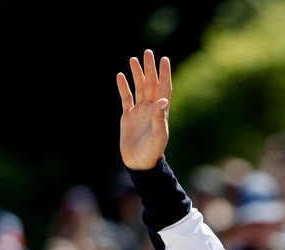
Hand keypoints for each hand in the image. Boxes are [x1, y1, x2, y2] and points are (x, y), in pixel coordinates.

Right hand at [117, 50, 172, 169]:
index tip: (164, 59)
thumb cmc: (152, 151)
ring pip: (138, 88)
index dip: (164, 74)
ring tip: (133, 59)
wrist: (139, 162)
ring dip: (137, 74)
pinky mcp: (128, 116)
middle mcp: (151, 109)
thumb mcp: (158, 135)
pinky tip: (120, 76)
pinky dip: (123, 87)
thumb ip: (159, 118)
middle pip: (151, 84)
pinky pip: (125, 98)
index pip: (163, 88)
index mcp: (160, 112)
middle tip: (148, 52)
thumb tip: (162, 100)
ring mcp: (139, 112)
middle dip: (150, 68)